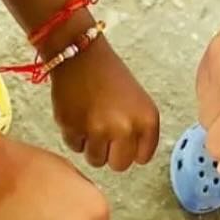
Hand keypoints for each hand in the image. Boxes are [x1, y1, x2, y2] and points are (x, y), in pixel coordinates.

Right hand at [51, 37, 159, 170]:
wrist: (80, 54)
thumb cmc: (110, 76)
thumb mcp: (138, 102)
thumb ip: (140, 131)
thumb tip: (132, 158)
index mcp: (147, 120)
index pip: (142, 158)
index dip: (131, 149)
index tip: (124, 139)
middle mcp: (125, 128)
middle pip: (119, 166)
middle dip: (111, 154)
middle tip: (104, 134)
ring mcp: (97, 130)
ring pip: (96, 160)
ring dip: (91, 146)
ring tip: (90, 122)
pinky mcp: (72, 127)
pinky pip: (75, 147)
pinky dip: (74, 136)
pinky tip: (77, 115)